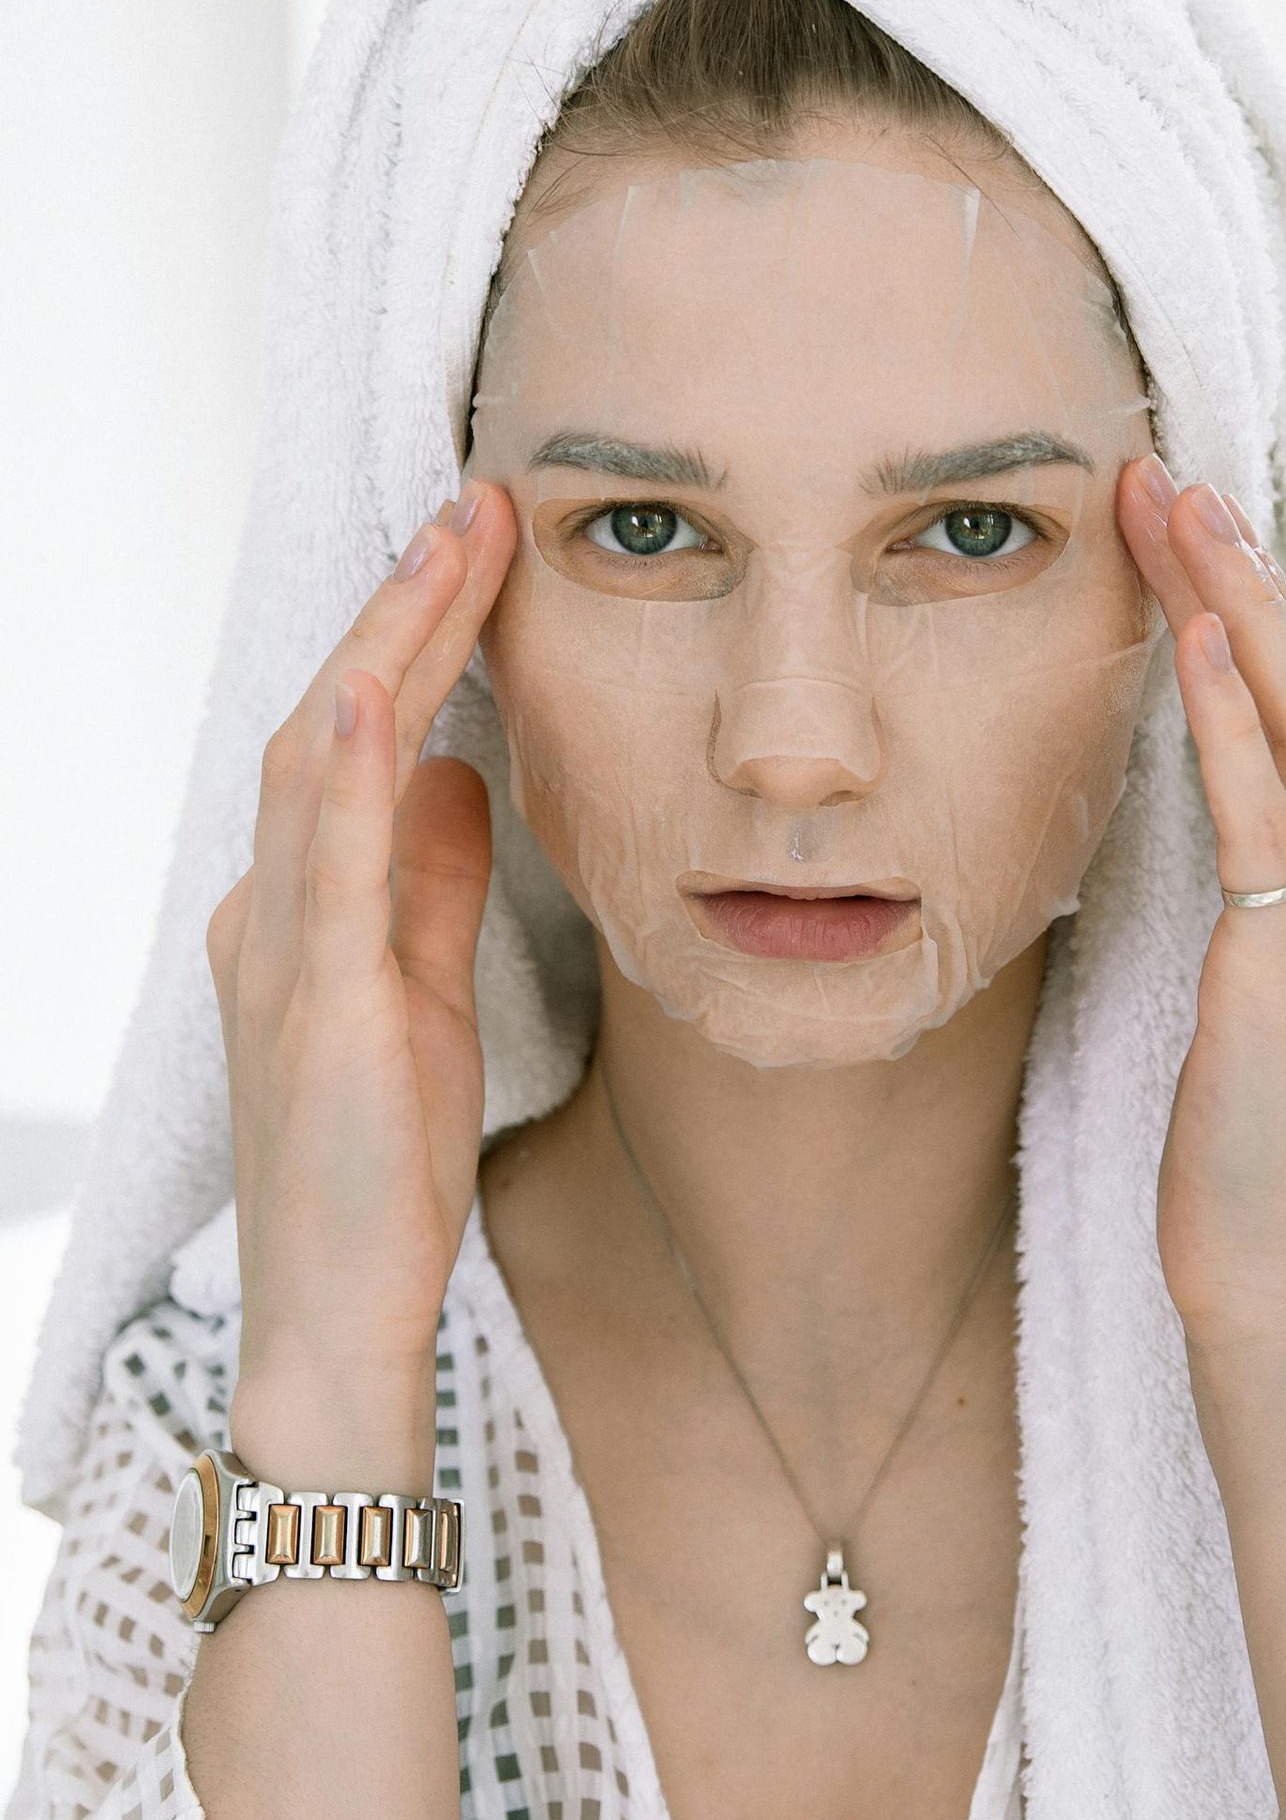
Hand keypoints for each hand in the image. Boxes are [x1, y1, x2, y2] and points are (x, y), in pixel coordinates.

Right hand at [206, 480, 518, 1414]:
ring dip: (382, 645)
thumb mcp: (423, 995)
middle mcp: (269, 909)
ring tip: (444, 542)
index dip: (416, 638)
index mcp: (301, 906)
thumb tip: (458, 778)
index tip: (480, 548)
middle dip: (404, 607)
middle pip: (330, 721)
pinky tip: (369, 689)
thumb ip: (430, 886)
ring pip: (315, 761)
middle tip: (474, 502)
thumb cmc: (377, 1164)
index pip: (359, 738)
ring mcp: (278, 953)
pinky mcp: (311, 1009)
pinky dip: (339, 768)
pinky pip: (320, 868)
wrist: (337, 1316)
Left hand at [1116, 454, 1285, 1369]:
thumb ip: (1247, 941)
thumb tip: (1208, 881)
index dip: (1251, 623)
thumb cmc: (1250, 1181)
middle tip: (1169, 477)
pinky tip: (1199, 638)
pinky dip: (1233, 721)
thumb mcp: (1250, 1030)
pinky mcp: (1285, 974)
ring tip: (1177, 506)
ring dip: (1238, 608)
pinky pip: (1261, 820)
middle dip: (1242, 578)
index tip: (1183, 540)